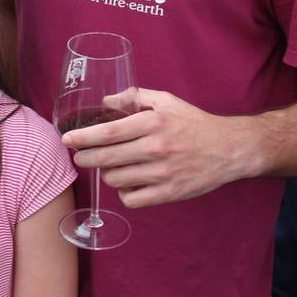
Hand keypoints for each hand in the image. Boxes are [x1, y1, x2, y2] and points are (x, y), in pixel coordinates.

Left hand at [63, 87, 250, 207]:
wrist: (229, 149)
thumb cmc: (194, 123)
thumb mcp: (166, 101)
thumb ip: (134, 97)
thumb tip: (106, 102)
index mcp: (153, 123)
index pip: (108, 132)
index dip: (83, 137)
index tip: (67, 139)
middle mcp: (156, 148)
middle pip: (107, 158)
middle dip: (85, 158)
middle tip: (79, 157)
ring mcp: (163, 173)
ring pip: (116, 180)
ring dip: (107, 174)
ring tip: (110, 166)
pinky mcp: (170, 193)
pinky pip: (132, 199)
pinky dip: (125, 192)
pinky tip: (129, 182)